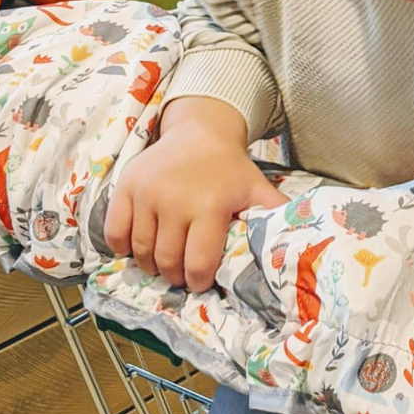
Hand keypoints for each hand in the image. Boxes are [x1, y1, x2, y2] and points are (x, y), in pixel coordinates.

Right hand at [105, 98, 286, 292]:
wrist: (200, 131)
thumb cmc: (229, 168)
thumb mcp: (256, 190)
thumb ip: (274, 216)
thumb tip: (298, 243)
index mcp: (210, 206)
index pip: (198, 261)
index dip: (198, 280)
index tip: (199, 281)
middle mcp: (175, 200)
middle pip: (167, 260)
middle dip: (175, 276)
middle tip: (180, 275)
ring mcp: (147, 194)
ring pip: (141, 250)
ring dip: (150, 265)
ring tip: (161, 263)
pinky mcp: (126, 186)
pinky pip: (114, 230)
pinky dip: (121, 246)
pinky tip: (135, 248)